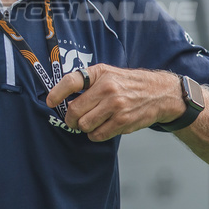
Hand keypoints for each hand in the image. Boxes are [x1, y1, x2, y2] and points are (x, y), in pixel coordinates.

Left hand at [46, 65, 182, 141]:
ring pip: (85, 125)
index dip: (56, 93)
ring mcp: (115, 106)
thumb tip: (62, 96)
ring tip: (91, 122)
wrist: (160, 93)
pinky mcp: (123, 121)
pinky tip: (102, 127)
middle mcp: (107, 88)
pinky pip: (98, 135)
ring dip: (84, 127)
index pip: (71, 81)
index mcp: (100, 73)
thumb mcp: (108, 73)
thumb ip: (87, 82)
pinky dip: (96, 135)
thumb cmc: (129, 83)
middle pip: (74, 110)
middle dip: (70, 119)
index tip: (49, 102)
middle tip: (73, 120)